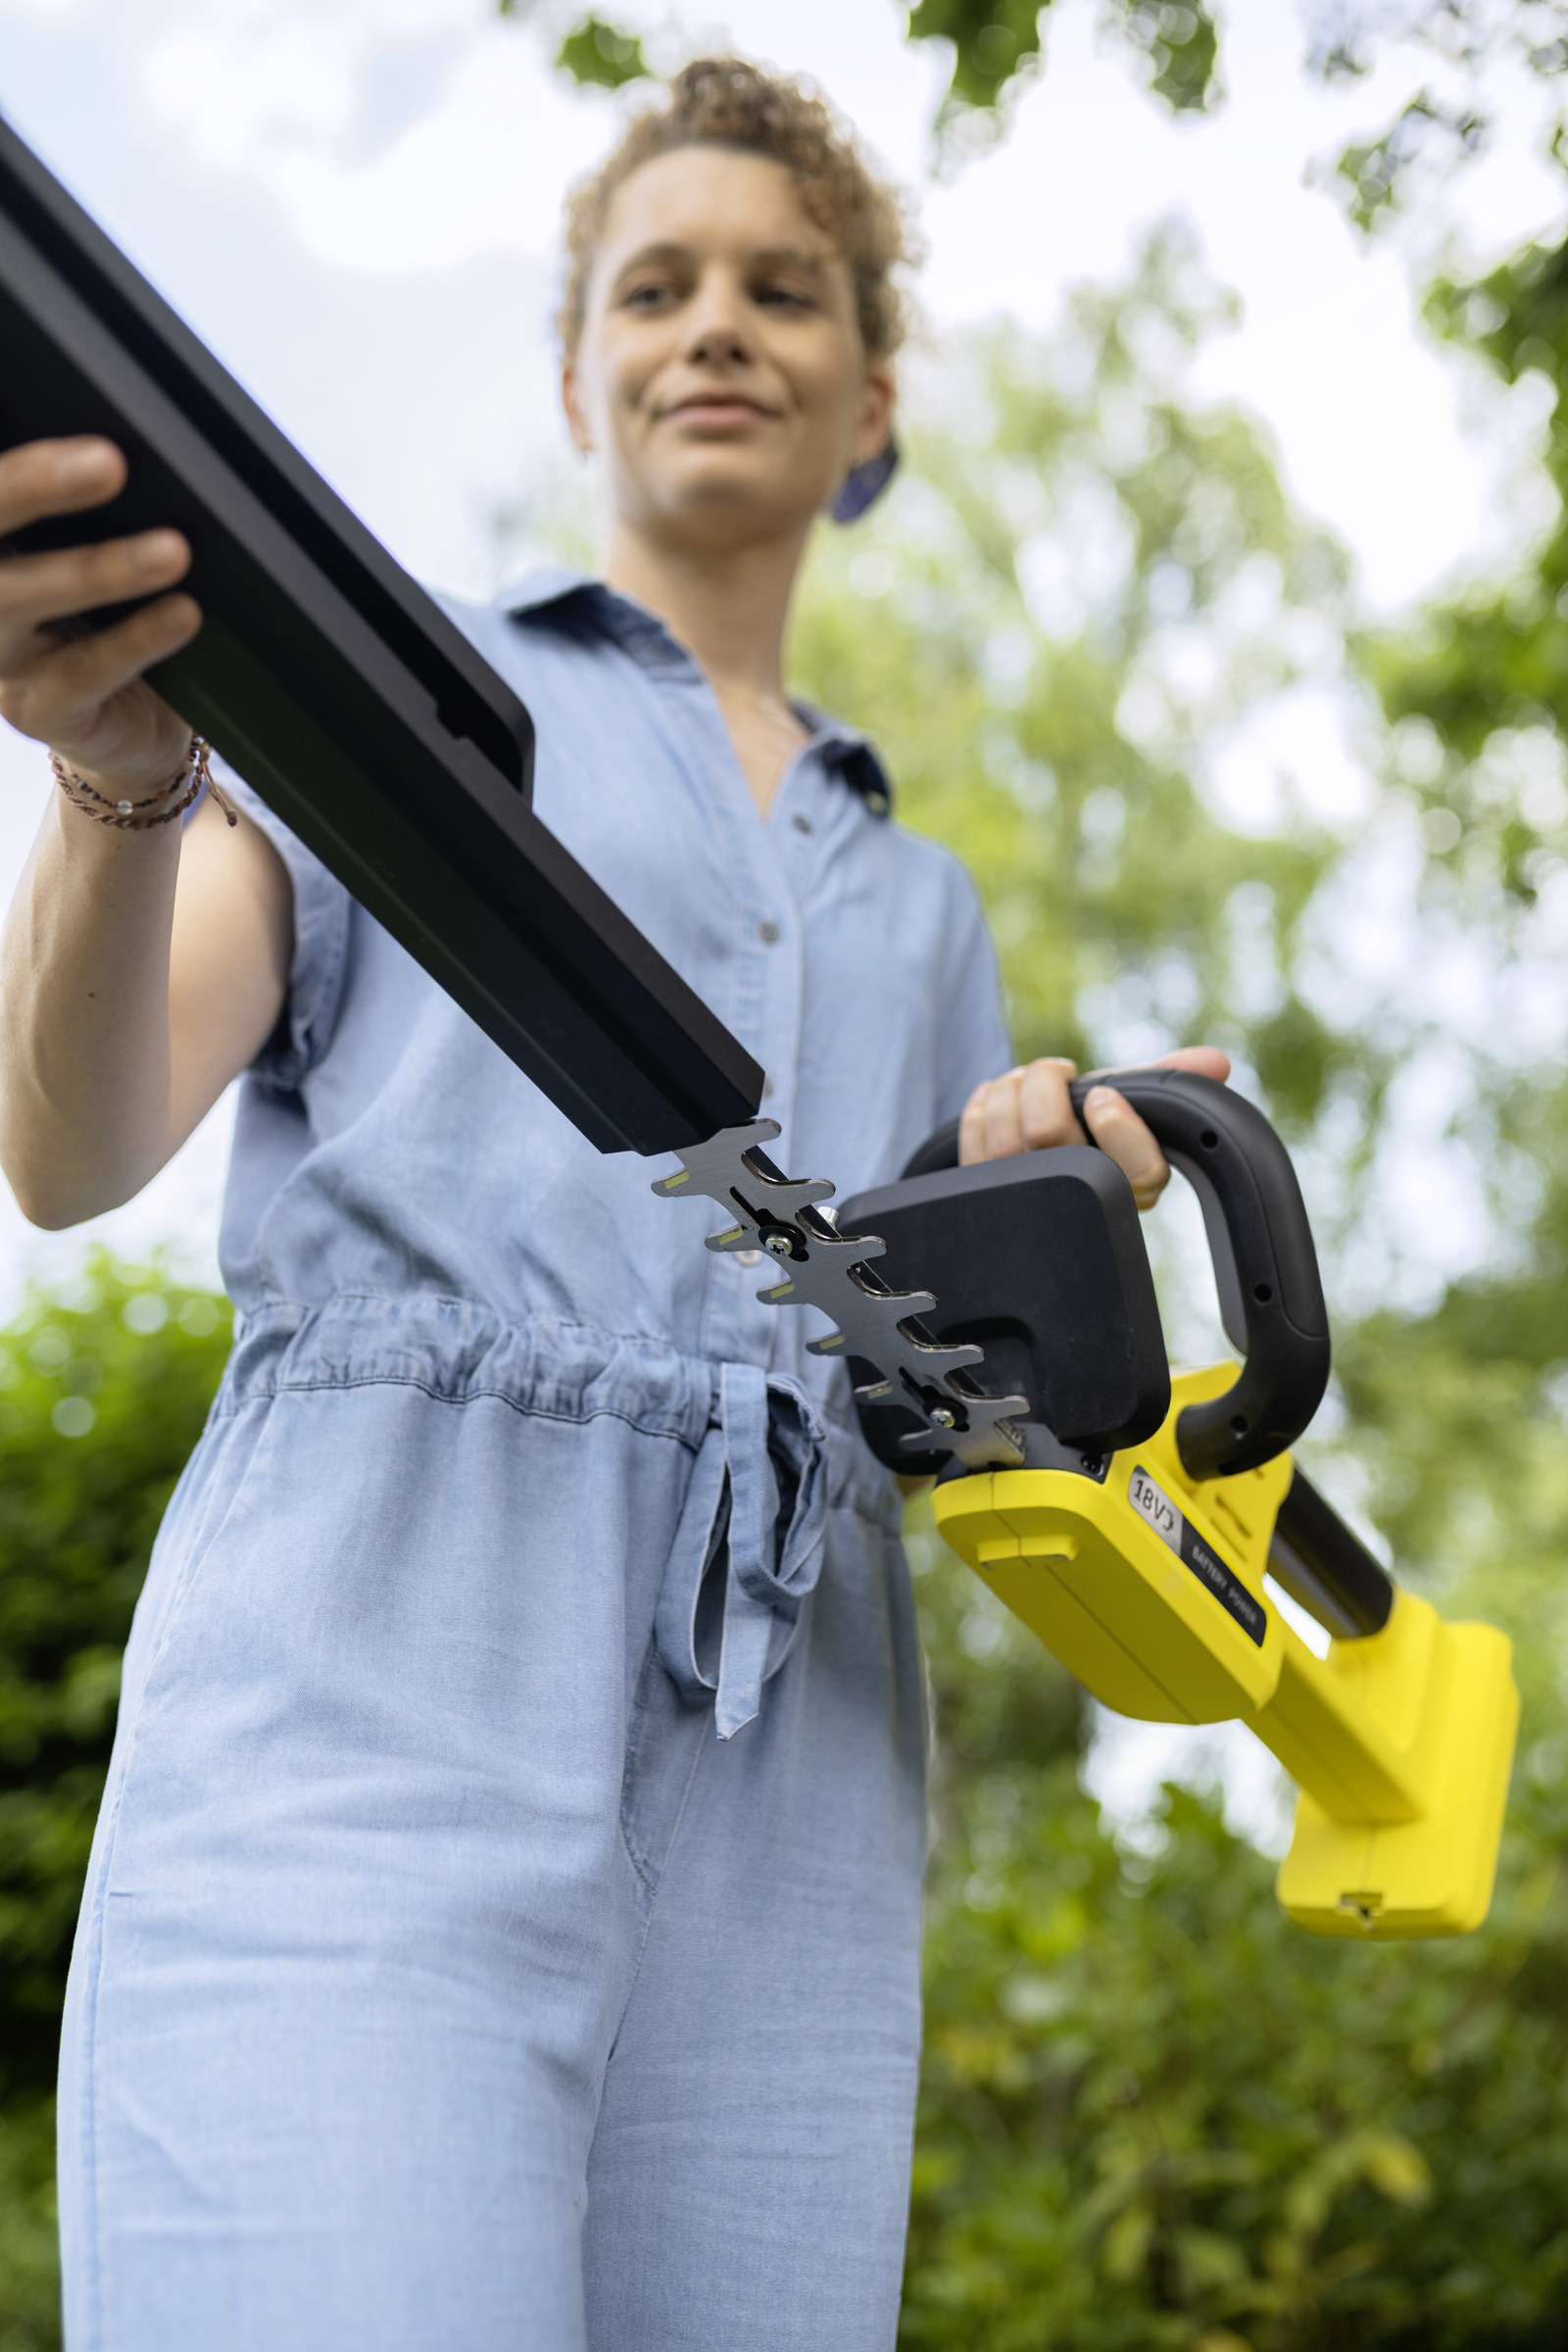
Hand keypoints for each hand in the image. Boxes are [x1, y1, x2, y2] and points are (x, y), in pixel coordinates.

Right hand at [0, 436, 199, 793]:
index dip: (13, 466)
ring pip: (24, 601)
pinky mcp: (36, 708)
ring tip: (172, 549)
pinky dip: (136, 640)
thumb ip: (88, 500)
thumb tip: (126, 443)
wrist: (131, 723)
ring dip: (101, 570)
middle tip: (108, 460)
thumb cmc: (109, 616)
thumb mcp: (90, 546)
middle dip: (36, 485)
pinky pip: (83, 671)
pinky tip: (182, 613)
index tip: (65, 424)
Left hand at [958, 1046, 1231, 1209]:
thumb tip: (1215, 1063)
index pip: (1139, 1171)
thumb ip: (1167, 1079)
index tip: (1104, 1096)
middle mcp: (1083, 1203)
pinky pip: (973, 1142)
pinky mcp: (985, 1196)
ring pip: (1004, 1137)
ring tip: (1023, 1080)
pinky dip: (981, 1105)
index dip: (1119, 1126)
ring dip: (1008, 1089)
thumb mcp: (1132, 1104)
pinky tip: (996, 1095)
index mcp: (1132, 1186)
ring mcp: (1029, 1202)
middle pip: (1050, 1136)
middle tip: (1053, 1071)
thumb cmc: (1095, 1131)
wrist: (1044, 1166)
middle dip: (1043, 1082)